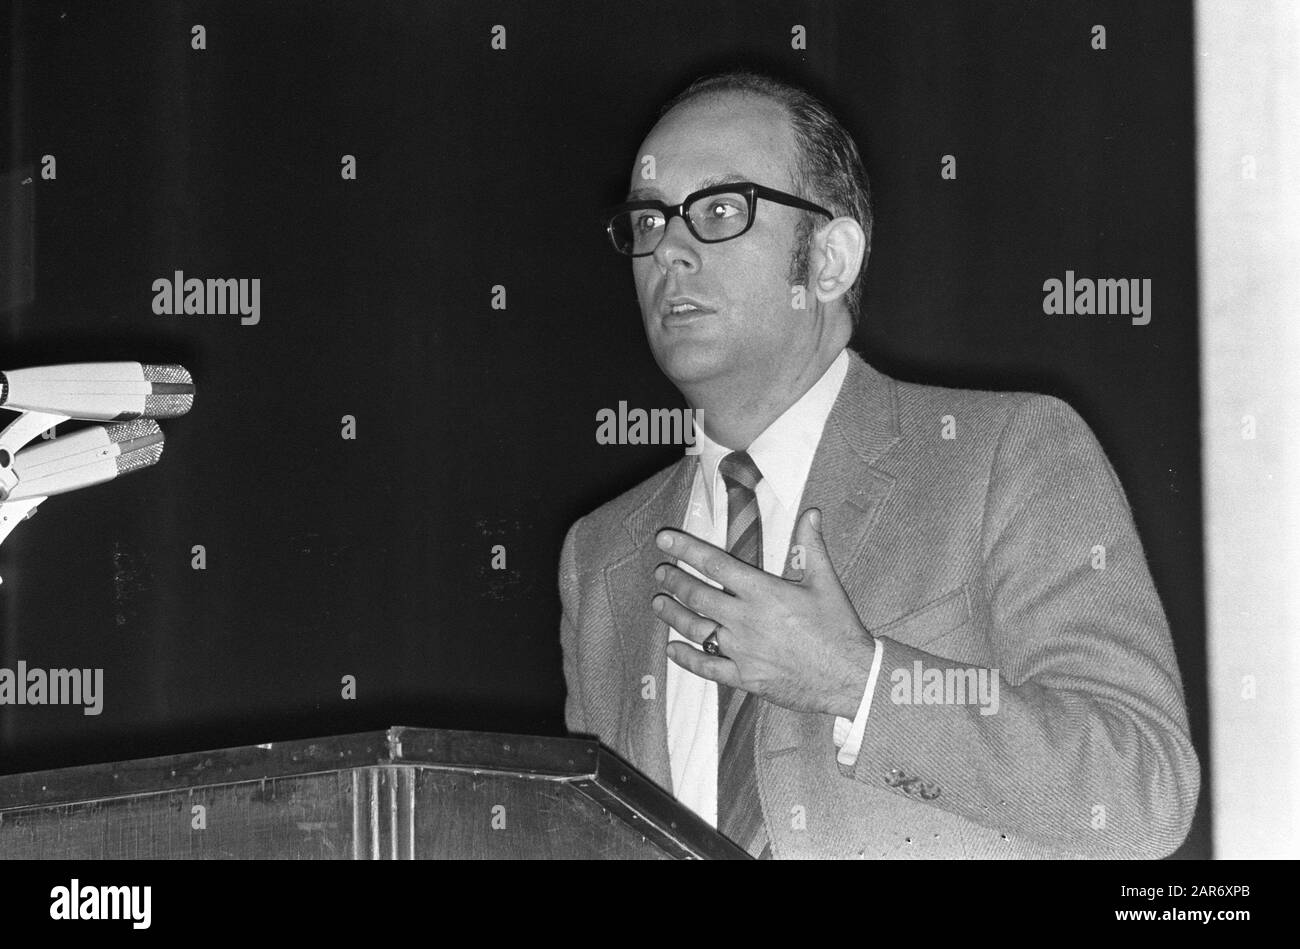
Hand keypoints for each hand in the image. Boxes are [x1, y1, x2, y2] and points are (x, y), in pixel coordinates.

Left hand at [652, 507, 874, 717]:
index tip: (664, 539)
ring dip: (672, 614)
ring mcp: (742, 650)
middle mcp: (746, 619)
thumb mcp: (826, 582)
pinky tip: (672, 649)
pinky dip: (685, 657)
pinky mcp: (744, 677)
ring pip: (695, 629)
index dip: (686, 549)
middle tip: (660, 572)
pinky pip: (706, 667)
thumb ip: (811, 546)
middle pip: (697, 595)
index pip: (714, 564)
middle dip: (673, 580)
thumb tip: (811, 513)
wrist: (849, 677)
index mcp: (763, 592)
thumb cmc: (838, 628)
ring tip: (658, 602)